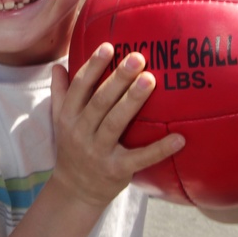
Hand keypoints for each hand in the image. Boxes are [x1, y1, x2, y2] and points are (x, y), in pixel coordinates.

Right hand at [49, 43, 183, 208]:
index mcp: (68, 117)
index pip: (80, 87)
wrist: (75, 190)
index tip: (108, 46)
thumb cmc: (72, 148)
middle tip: (137, 57)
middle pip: (100, 102)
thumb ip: (60, 93)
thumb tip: (58, 65)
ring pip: (115, 123)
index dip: (93, 66)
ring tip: (150, 80)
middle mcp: (80, 133)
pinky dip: (160, 149)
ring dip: (132, 101)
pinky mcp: (117, 170)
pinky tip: (179, 138)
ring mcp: (98, 152)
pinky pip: (140, 158)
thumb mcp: (60, 121)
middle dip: (118, 78)